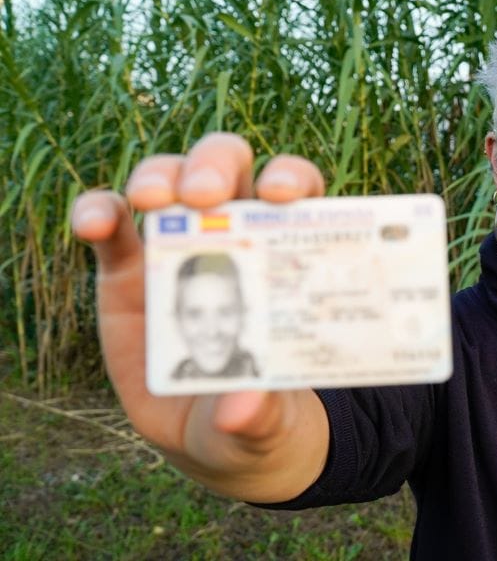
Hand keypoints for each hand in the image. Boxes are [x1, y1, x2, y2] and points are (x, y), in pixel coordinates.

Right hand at [70, 133, 329, 501]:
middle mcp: (234, 238)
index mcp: (286, 256)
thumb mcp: (270, 424)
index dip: (291, 179)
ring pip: (168, 180)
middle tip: (206, 198)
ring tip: (150, 200)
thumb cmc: (263, 415)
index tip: (282, 196)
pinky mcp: (126, 270)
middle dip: (216, 167)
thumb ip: (262, 415)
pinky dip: (99, 212)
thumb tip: (242, 407)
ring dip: (159, 176)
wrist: (215, 434)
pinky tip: (93, 224)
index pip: (298, 192)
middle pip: (229, 168)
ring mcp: (178, 248)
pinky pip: (109, 223)